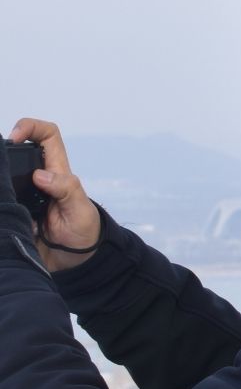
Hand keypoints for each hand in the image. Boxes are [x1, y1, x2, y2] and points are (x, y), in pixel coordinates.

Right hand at [8, 118, 101, 269]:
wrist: (75, 260)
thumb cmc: (84, 230)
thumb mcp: (80, 210)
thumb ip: (66, 190)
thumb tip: (40, 175)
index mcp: (57, 172)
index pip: (46, 136)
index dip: (31, 127)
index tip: (14, 137)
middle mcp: (37, 180)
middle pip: (16, 153)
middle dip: (2, 153)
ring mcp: (22, 195)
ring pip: (3, 176)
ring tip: (4, 197)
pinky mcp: (13, 211)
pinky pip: (1, 200)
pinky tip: (0, 210)